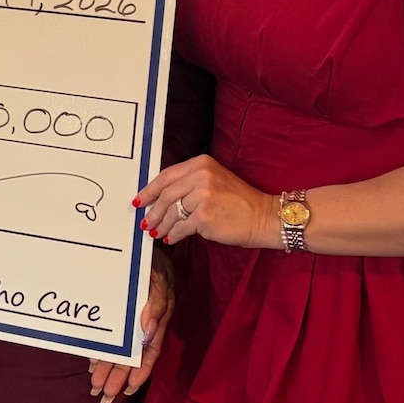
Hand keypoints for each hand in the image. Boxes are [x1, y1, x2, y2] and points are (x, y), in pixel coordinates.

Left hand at [87, 255, 170, 402]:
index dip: (140, 372)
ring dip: (108, 368)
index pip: (148, 352)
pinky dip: (101, 349)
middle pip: (130, 356)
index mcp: (156, 319)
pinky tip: (91, 361)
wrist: (139, 245)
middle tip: (102, 396)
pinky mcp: (116, 313)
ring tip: (95, 386)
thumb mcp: (157, 278)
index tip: (127, 390)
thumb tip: (147, 330)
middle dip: (117, 376)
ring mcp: (129, 319)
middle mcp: (143, 323)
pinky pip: (110, 335)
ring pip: (119, 348)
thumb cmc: (152, 262)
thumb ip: (156, 303)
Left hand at [135, 156, 274, 249]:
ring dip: (162, 225)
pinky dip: (174, 234)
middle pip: (166, 195)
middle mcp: (201, 176)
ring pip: (172, 213)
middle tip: (146, 222)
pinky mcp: (204, 216)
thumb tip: (159, 198)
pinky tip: (171, 238)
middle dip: (153, 211)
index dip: (149, 189)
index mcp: (201, 164)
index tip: (139, 200)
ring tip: (157, 232)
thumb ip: (188, 183)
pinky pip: (181, 227)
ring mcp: (202, 196)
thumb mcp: (214, 180)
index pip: (166, 176)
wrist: (264, 216)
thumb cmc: (239, 202)